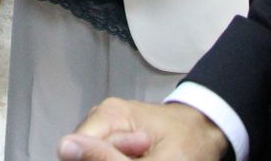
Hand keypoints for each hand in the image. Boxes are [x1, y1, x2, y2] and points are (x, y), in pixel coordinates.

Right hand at [58, 100, 228, 160]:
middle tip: (145, 155)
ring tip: (148, 156)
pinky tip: (144, 157)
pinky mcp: (112, 142)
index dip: (99, 159)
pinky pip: (107, 158)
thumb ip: (109, 159)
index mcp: (109, 114)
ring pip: (95, 158)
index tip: (134, 156)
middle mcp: (100, 119)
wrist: (206, 133)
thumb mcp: (154, 158)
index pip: (75, 146)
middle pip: (85, 154)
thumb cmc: (188, 142)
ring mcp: (105, 131)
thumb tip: (65, 147)